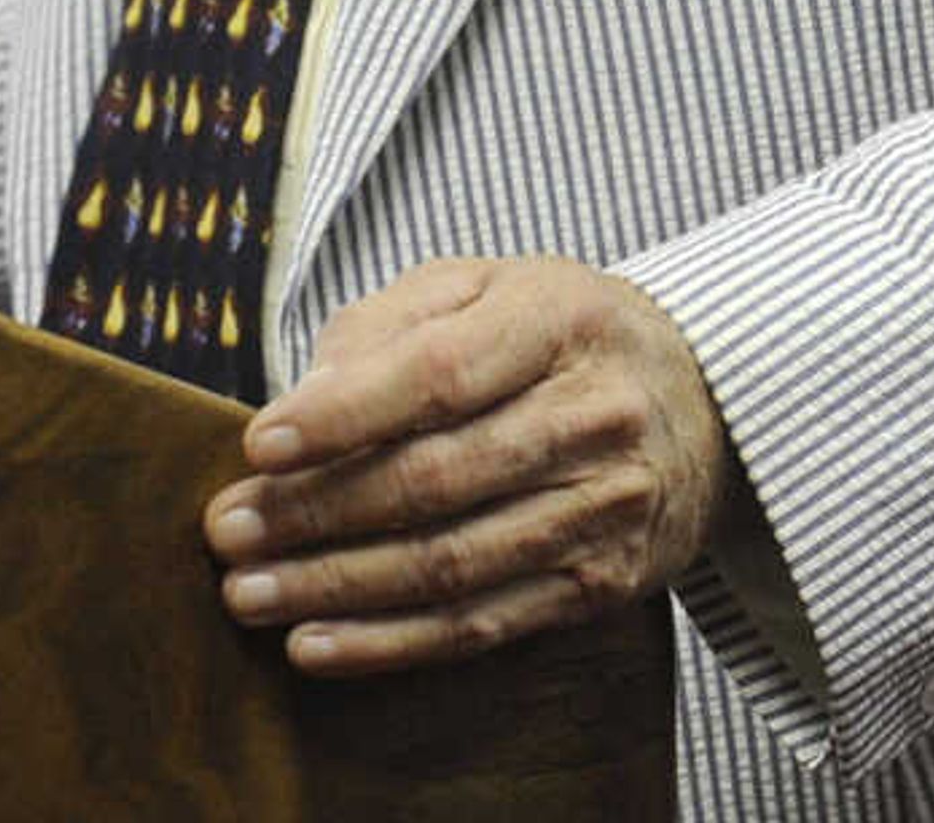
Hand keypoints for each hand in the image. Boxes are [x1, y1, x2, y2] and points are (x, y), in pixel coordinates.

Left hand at [204, 254, 736, 674]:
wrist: (705, 400)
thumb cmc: (558, 333)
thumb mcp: (484, 287)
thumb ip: (388, 327)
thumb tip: (300, 403)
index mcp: (558, 320)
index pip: (440, 374)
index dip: (344, 415)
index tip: (258, 443)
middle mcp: (593, 417)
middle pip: (436, 480)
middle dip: (316, 512)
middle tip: (227, 530)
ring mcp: (604, 509)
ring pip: (450, 565)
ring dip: (336, 588)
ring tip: (248, 593)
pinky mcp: (602, 584)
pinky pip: (482, 625)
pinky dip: (390, 644)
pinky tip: (315, 645)